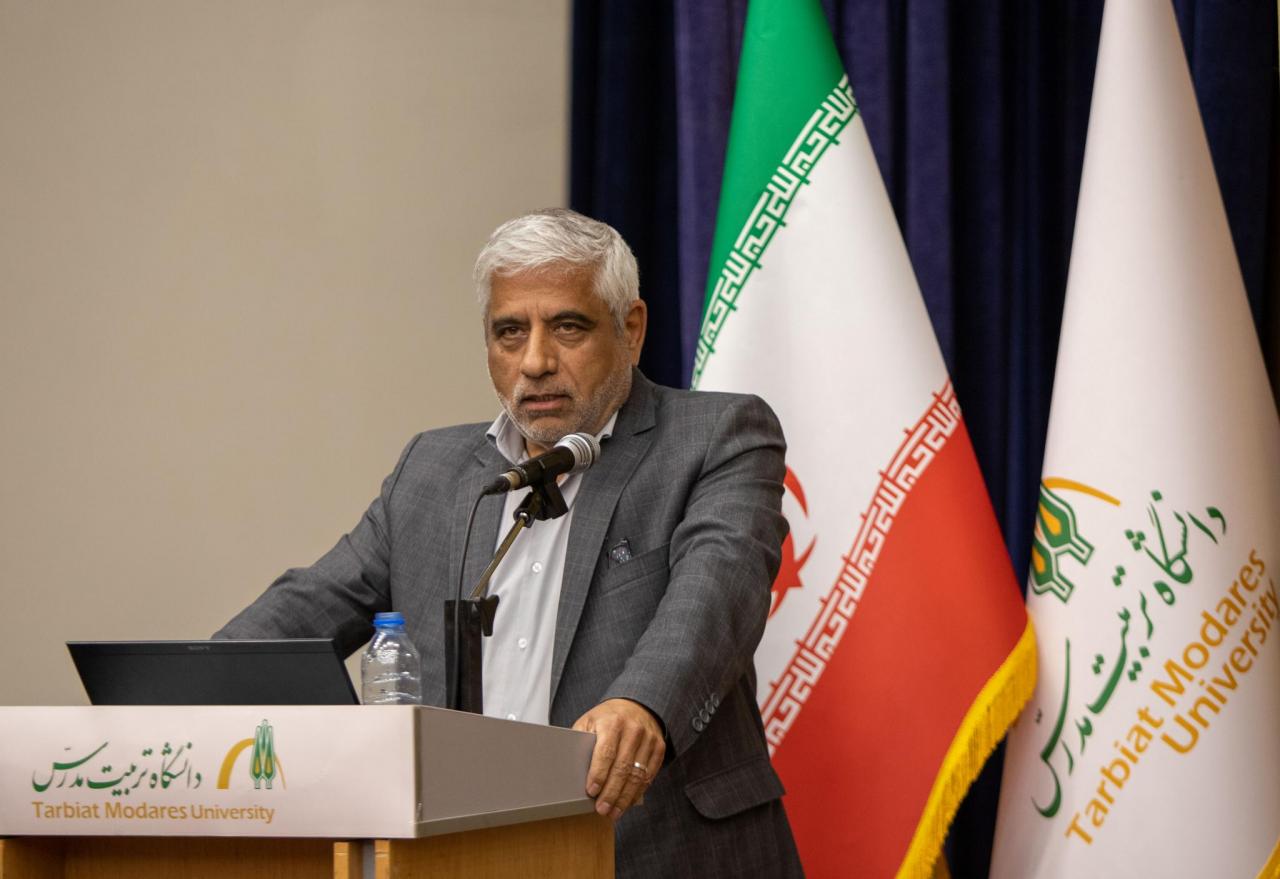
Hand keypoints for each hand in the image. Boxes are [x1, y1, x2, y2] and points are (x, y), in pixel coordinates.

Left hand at [572, 697, 665, 820]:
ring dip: (625, 798)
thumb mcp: (589, 722)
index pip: (606, 752)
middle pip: (622, 768)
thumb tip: (568, 767)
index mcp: (612, 722)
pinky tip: (628, 802)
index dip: (599, 774)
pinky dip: (638, 792)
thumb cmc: (607, 718)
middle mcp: (633, 729)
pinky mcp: (659, 748)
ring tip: (614, 812)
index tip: (591, 791)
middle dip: (612, 793)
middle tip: (602, 809)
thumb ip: (581, 741)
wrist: (635, 705)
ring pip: (637, 775)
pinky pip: (649, 775)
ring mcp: (648, 739)